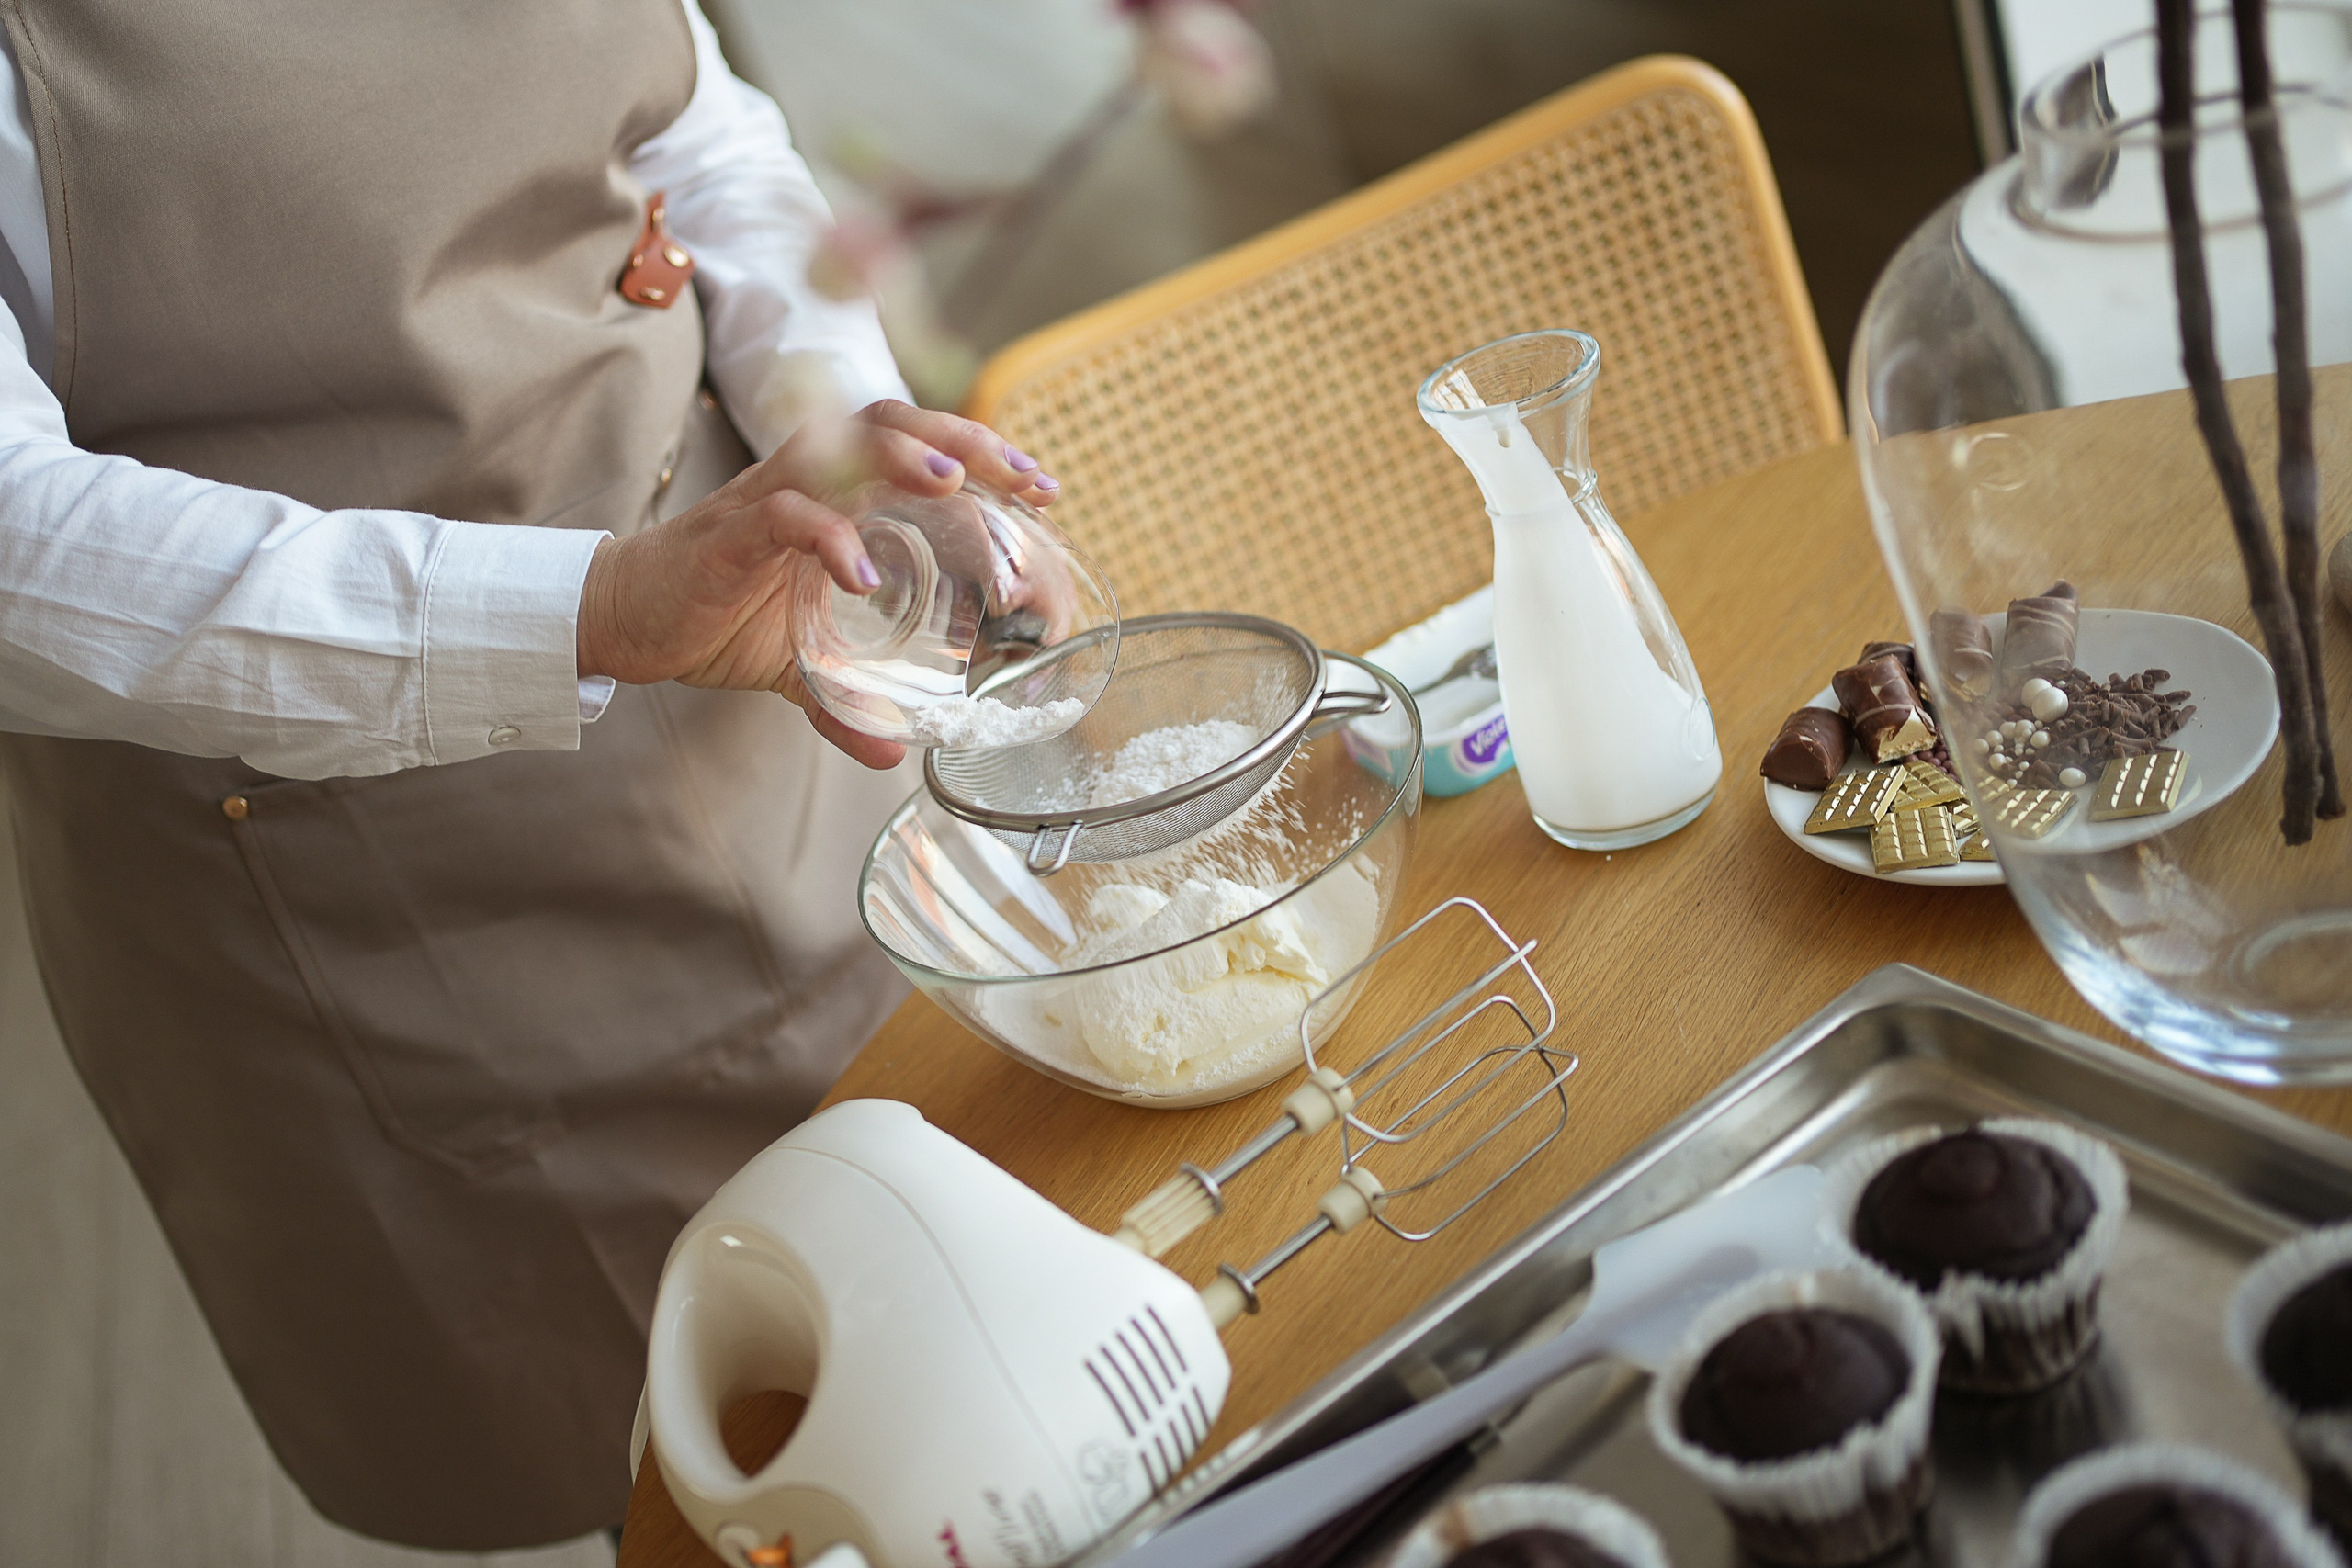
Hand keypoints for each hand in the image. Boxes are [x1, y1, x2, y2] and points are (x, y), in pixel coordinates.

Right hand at [575, 400, 1059, 768]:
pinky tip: (860, 573)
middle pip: (892, 424)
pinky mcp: (728, 536)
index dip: (983, 453)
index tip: (1042, 487)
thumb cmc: (715, 617)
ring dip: (900, 459)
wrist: (625, 619)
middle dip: (964, 439)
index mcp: (836, 497)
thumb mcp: (796, 662)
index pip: (918, 448)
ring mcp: (767, 501)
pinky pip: (783, 516)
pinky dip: (826, 538)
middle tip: (1024, 479)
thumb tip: (892, 753)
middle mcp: (807, 482)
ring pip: (839, 447)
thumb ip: (847, 699)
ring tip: (950, 485)